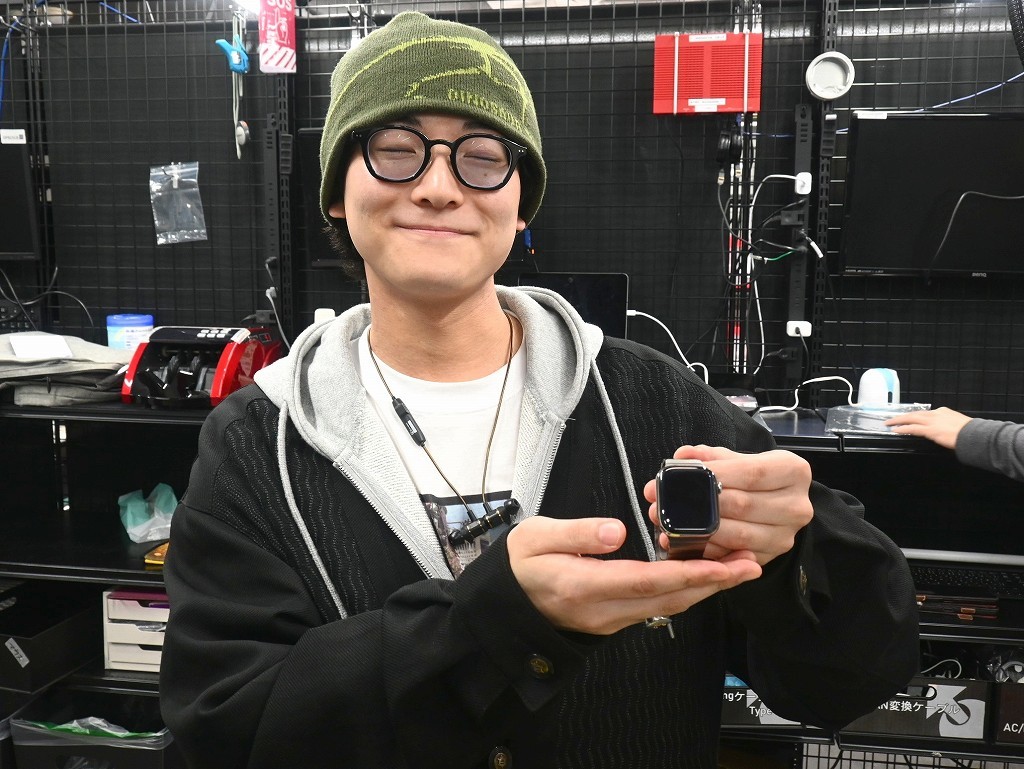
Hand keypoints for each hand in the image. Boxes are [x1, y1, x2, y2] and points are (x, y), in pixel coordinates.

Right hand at [506, 516, 760, 634]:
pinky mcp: (616, 618)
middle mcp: (605, 609)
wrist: (506, 609)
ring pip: (669, 605)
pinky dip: (687, 591)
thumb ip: (576, 534)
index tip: (727, 563)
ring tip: (739, 567)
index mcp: (584, 585)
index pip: (648, 580)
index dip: (693, 572)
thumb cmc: (518, 567)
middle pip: (670, 598)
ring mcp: (612, 618)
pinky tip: (704, 575)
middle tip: (752, 564)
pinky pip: (658, 606)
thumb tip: (618, 531)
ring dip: (706, 588)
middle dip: (715, 583)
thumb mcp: (534, 538)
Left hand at [646, 445, 812, 566]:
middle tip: (662, 499)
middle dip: (697, 503)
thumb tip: (682, 457)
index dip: (716, 474)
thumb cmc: (753, 477)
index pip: (752, 472)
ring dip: (697, 530)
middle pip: (742, 505)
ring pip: (737, 535)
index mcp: (792, 472)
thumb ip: (710, 456)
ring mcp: (784, 536)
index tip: (683, 474)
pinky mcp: (767, 558)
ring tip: (666, 521)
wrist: (775, 502)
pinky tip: (680, 542)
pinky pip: (731, 557)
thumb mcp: (737, 459)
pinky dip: (704, 550)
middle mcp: (796, 506)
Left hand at [883, 406, 969, 449]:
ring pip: (911, 418)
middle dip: (903, 416)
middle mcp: (937, 414)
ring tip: (889, 423)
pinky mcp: (930, 430)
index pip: (926, 413)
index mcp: (944, 412)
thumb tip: (946, 431)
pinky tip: (896, 430)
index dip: (916, 417)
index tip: (910, 418)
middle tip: (892, 418)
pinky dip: (902, 428)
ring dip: (898, 420)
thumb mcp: (959, 425)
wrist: (975, 435)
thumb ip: (949, 426)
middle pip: (915, 414)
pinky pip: (912, 428)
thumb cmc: (971, 433)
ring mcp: (933, 421)